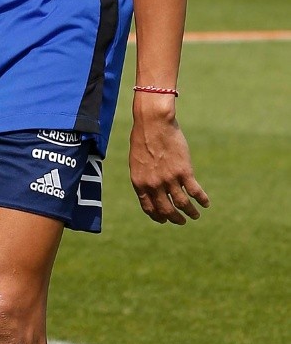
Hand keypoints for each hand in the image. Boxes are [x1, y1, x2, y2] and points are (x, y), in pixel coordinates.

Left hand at [129, 110, 209, 224]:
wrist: (153, 123)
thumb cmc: (143, 138)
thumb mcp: (137, 162)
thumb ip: (144, 177)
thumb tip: (152, 189)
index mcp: (140, 183)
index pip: (149, 208)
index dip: (158, 217)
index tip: (165, 220)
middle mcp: (154, 185)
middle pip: (166, 210)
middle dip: (175, 219)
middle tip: (182, 221)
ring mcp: (169, 179)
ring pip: (182, 204)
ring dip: (190, 212)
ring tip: (195, 215)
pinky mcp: (184, 171)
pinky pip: (195, 191)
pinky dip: (202, 199)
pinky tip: (206, 203)